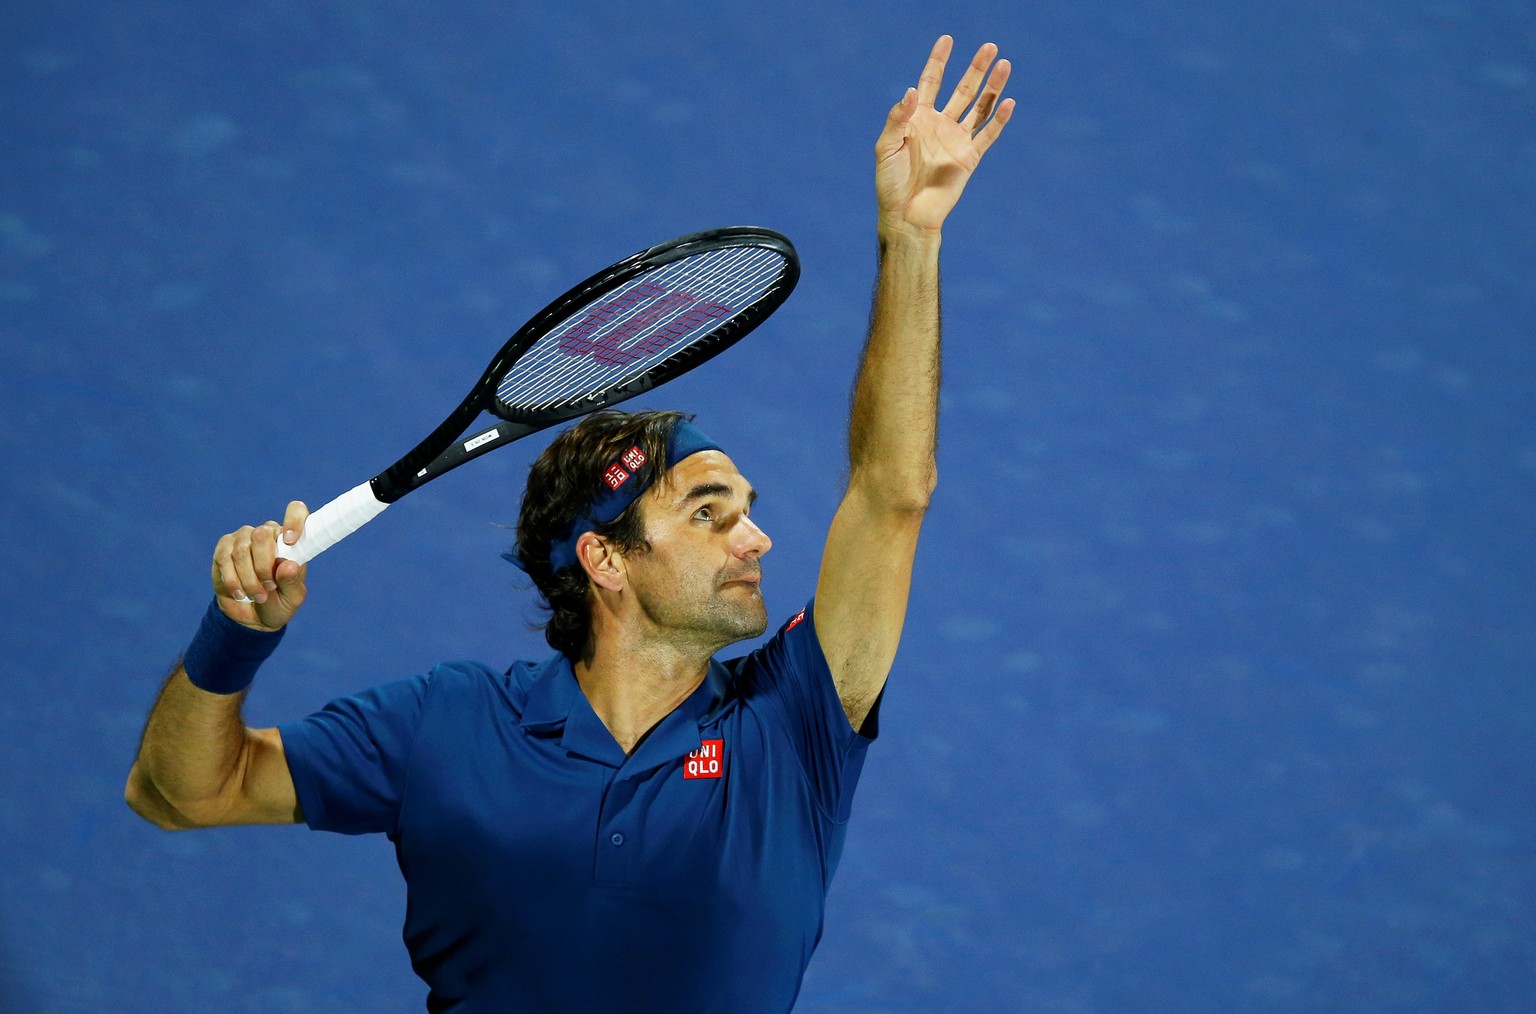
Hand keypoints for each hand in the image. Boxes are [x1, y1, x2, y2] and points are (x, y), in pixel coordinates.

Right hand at [211, 501, 308, 630]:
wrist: (253, 617)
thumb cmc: (279, 602)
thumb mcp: (292, 597)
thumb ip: (292, 581)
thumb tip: (288, 565)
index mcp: (290, 539)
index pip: (296, 511)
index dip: (293, 520)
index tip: (291, 541)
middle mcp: (267, 533)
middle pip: (262, 534)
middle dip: (264, 566)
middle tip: (269, 587)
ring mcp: (244, 538)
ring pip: (242, 550)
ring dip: (249, 579)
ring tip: (258, 596)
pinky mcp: (224, 549)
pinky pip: (225, 558)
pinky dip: (233, 580)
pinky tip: (240, 593)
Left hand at [875, 36, 1013, 235]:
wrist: (906, 214)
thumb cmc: (890, 183)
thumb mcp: (886, 147)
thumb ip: (898, 119)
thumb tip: (911, 90)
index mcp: (918, 118)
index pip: (931, 82)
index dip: (938, 61)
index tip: (947, 40)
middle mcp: (940, 125)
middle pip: (962, 89)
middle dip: (976, 68)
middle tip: (989, 47)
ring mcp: (956, 140)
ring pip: (980, 107)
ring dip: (993, 87)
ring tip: (1005, 65)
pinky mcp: (969, 158)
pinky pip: (988, 135)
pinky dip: (999, 120)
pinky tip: (1008, 102)